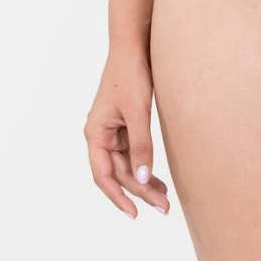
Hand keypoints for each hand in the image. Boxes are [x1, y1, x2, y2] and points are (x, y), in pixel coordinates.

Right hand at [83, 43, 170, 217]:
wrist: (134, 46)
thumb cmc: (132, 75)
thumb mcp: (138, 112)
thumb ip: (140, 145)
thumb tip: (141, 177)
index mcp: (95, 133)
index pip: (104, 175)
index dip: (118, 197)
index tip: (135, 214)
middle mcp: (100, 134)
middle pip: (118, 172)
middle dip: (139, 190)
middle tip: (164, 207)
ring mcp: (112, 130)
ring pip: (126, 164)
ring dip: (143, 180)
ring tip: (164, 198)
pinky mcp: (124, 123)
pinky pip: (132, 151)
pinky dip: (144, 164)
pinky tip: (158, 177)